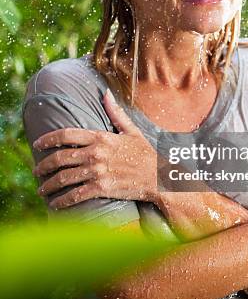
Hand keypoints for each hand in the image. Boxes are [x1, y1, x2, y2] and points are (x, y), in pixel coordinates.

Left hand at [32, 89, 159, 208]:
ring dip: (48, 185)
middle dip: (43, 165)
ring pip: (64, 178)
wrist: (160, 176)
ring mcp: (98, 172)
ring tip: (42, 189)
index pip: (66, 134)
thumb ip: (115, 113)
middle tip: (37, 170)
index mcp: (101, 137)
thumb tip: (106, 94)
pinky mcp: (101, 188)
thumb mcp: (131, 130)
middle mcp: (96, 154)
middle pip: (60, 158)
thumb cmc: (145, 153)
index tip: (37, 143)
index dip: (48, 139)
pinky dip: (62, 201)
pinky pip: (75, 195)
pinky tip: (55, 204)